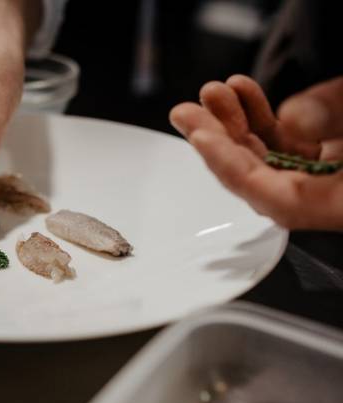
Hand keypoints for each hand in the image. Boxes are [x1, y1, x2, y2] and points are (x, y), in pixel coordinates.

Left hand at [170, 75, 342, 229]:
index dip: (233, 170)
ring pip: (270, 158)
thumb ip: (340, 116)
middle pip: (263, 179)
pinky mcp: (335, 155)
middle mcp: (333, 199)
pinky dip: (262, 118)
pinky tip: (242, 91)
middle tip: (186, 114)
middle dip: (221, 142)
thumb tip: (293, 117)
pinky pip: (288, 144)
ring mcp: (333, 177)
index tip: (201, 139)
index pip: (276, 200)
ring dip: (237, 124)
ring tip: (213, 94)